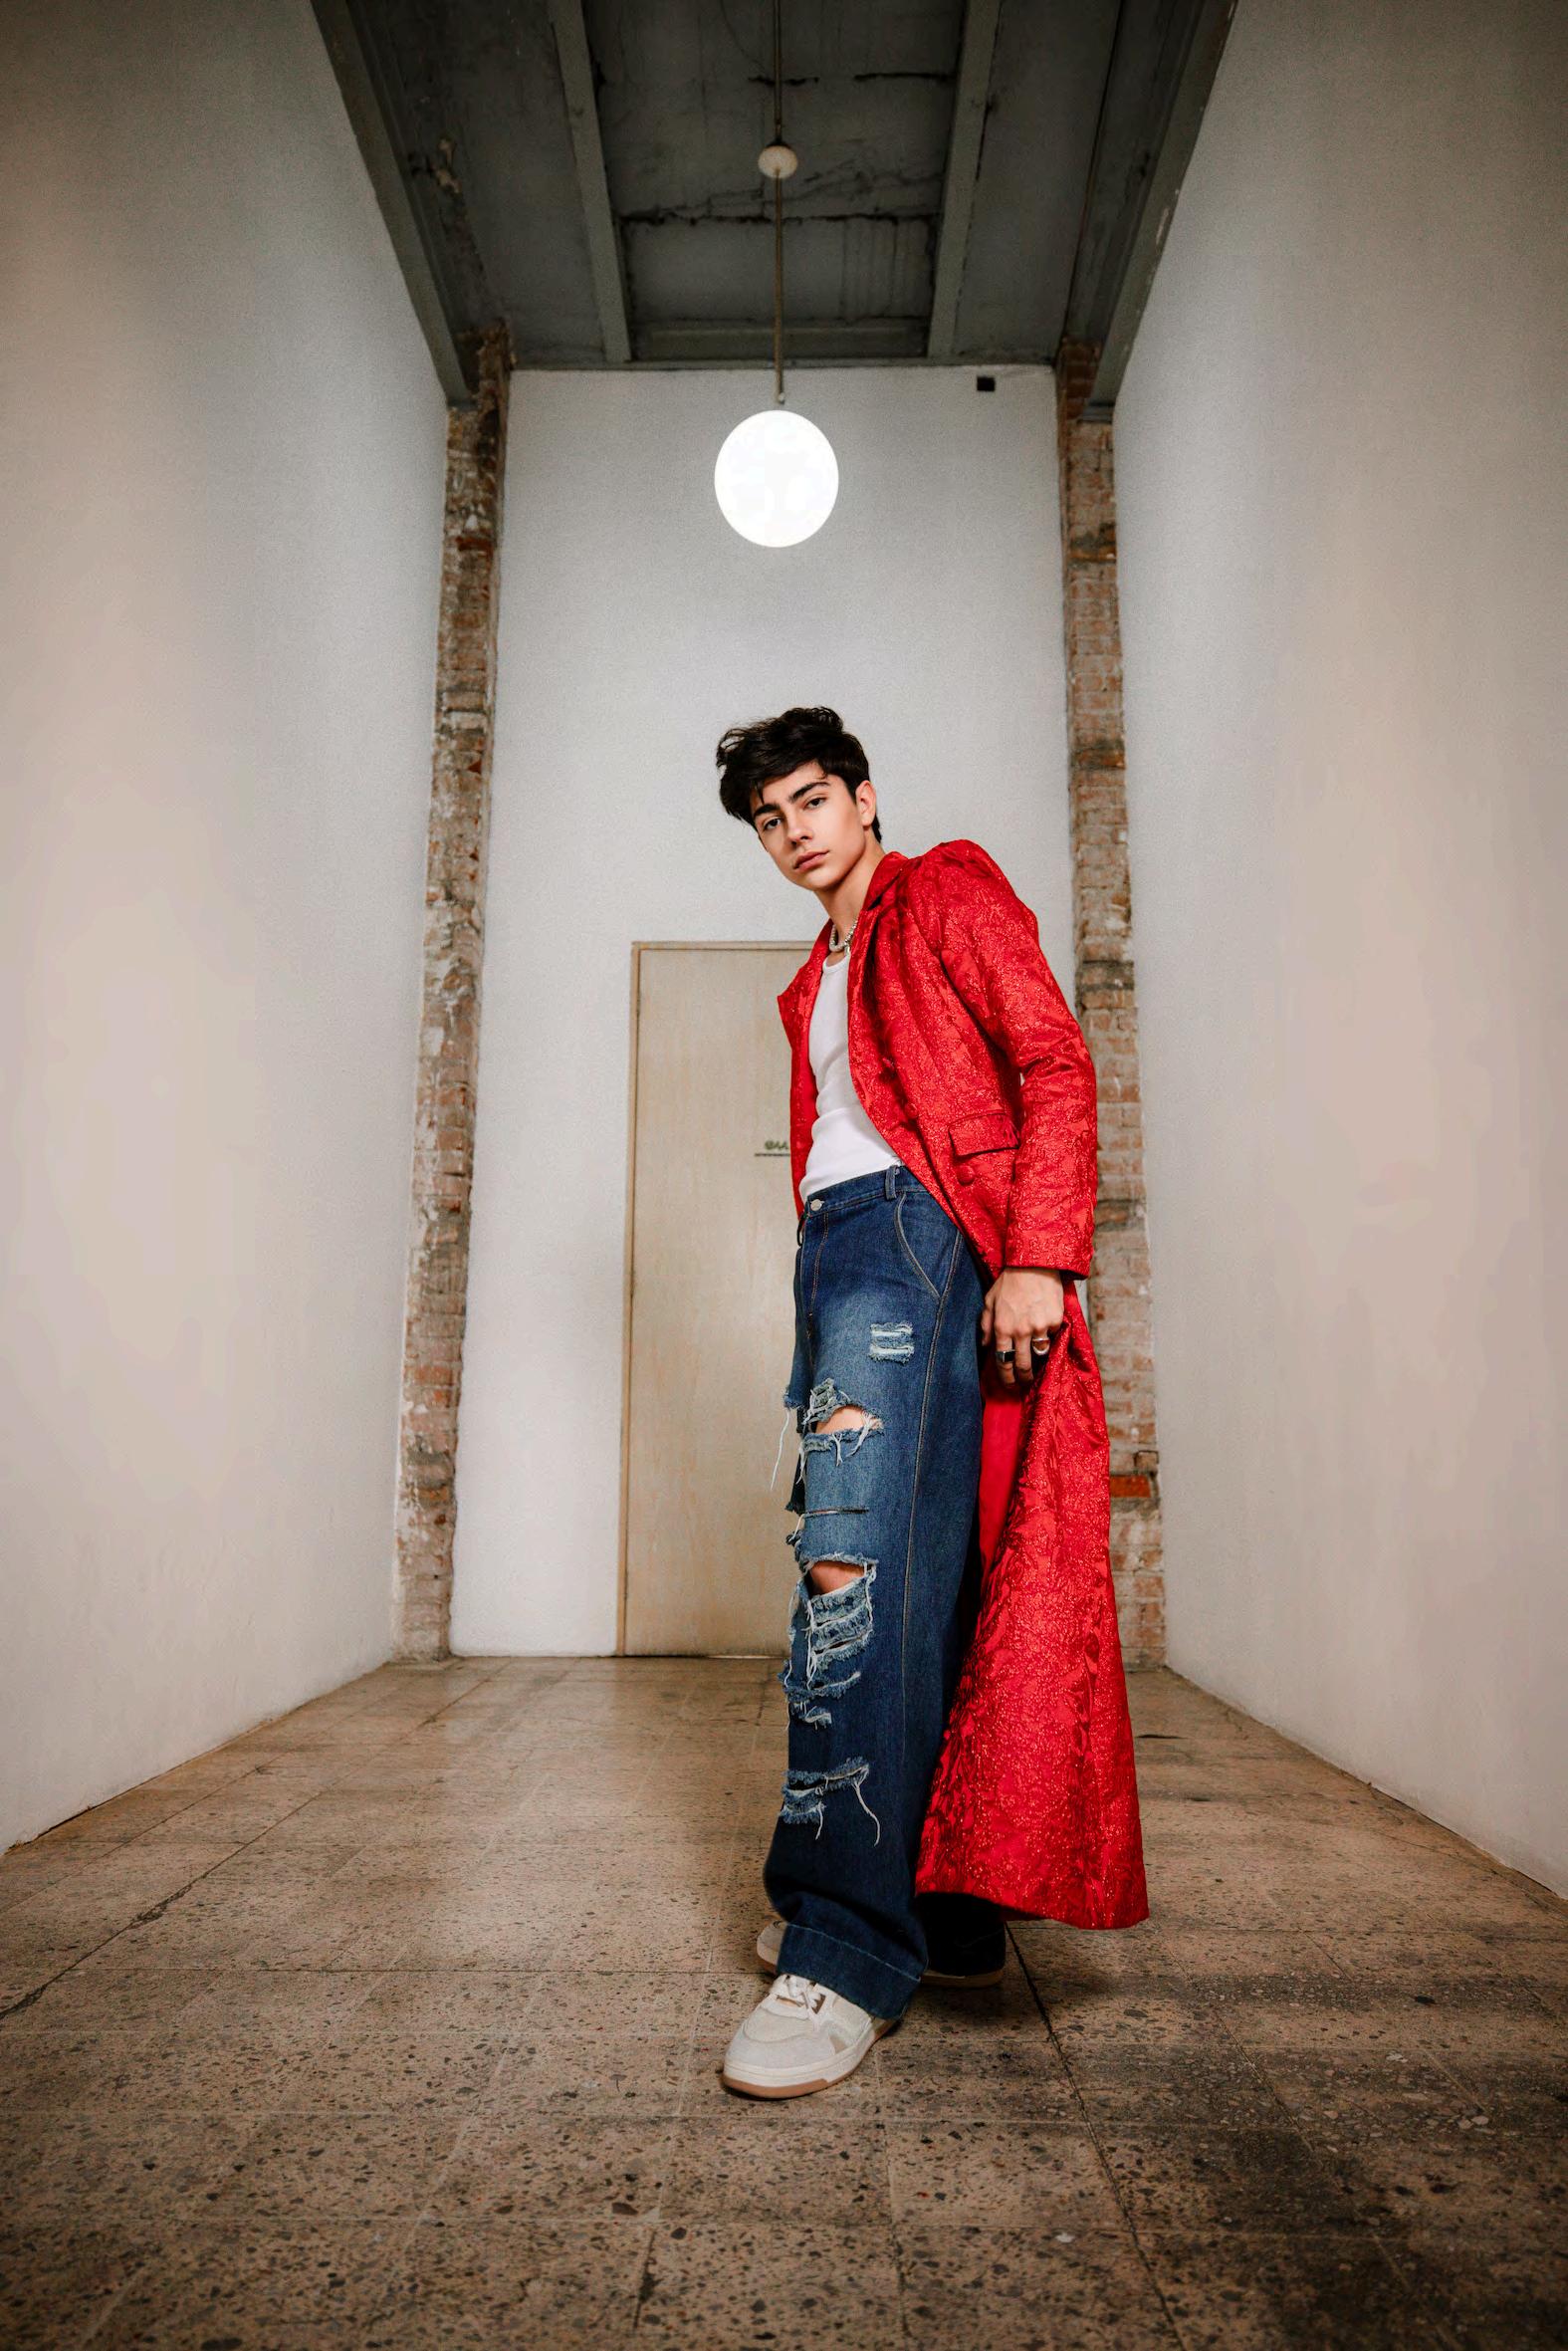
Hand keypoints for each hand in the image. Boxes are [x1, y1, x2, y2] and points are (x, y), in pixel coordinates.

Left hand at [980, 1267, 1065, 1388]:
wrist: (1034, 1264)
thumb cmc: (1010, 1281)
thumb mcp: (990, 1300)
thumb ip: (986, 1325)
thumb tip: (985, 1346)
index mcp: (1002, 1328)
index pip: (1003, 1361)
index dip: (1006, 1378)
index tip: (1009, 1385)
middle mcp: (1021, 1331)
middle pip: (1023, 1365)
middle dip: (1023, 1379)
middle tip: (1024, 1383)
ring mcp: (1040, 1327)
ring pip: (1040, 1353)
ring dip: (1037, 1357)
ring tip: (1035, 1357)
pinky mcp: (1055, 1321)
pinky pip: (1052, 1335)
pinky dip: (1049, 1333)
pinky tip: (1045, 1323)